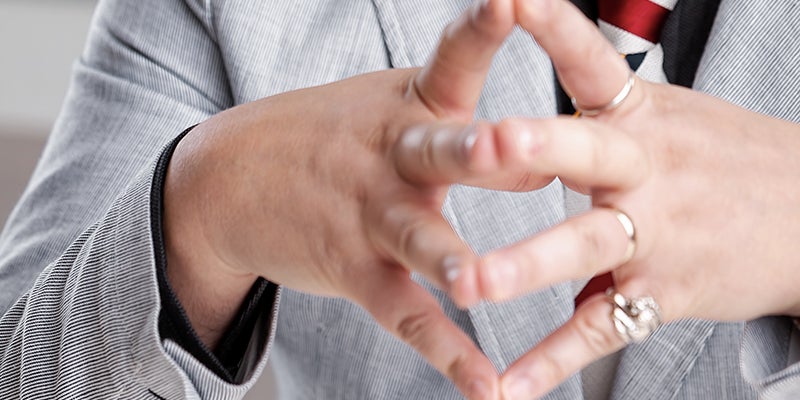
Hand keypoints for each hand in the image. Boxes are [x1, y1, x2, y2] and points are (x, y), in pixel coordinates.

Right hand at [163, 1, 520, 397]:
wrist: (227, 178)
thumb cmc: (330, 139)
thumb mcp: (386, 109)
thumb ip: (460, 126)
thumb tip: (543, 155)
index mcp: (409, 105)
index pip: (452, 59)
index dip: (483, 29)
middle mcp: (392, 157)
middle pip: (440, 150)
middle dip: (479, 149)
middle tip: (521, 142)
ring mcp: (370, 216)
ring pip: (418, 239)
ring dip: (450, 260)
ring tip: (476, 283)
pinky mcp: (355, 271)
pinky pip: (406, 313)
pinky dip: (448, 352)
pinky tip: (486, 388)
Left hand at [393, 0, 799, 396]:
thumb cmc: (725, 161)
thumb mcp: (674, 117)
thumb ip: (604, 111)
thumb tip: (536, 107)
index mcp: (643, 117)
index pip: (593, 62)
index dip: (552, 27)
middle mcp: (648, 169)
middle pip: (588, 151)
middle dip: (537, 145)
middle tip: (484, 141)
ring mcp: (657, 234)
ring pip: (585, 246)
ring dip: (525, 265)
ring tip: (469, 284)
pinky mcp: (661, 294)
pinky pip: (600, 328)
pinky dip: (552, 360)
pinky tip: (507, 387)